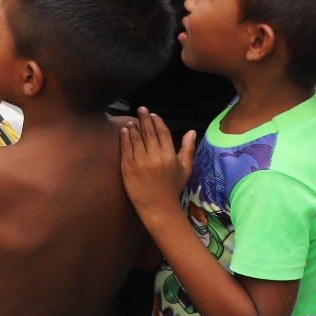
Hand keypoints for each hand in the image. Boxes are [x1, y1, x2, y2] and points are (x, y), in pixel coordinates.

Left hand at [119, 108, 195, 226]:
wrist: (158, 207)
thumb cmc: (173, 188)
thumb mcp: (185, 169)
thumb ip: (188, 149)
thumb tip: (192, 131)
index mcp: (169, 157)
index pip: (162, 133)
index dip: (157, 122)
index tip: (153, 115)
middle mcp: (154, 157)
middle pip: (148, 133)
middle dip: (144, 118)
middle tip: (141, 108)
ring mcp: (140, 162)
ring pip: (135, 138)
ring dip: (133, 127)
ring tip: (132, 120)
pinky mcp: (128, 167)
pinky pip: (125, 148)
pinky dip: (124, 137)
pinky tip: (124, 130)